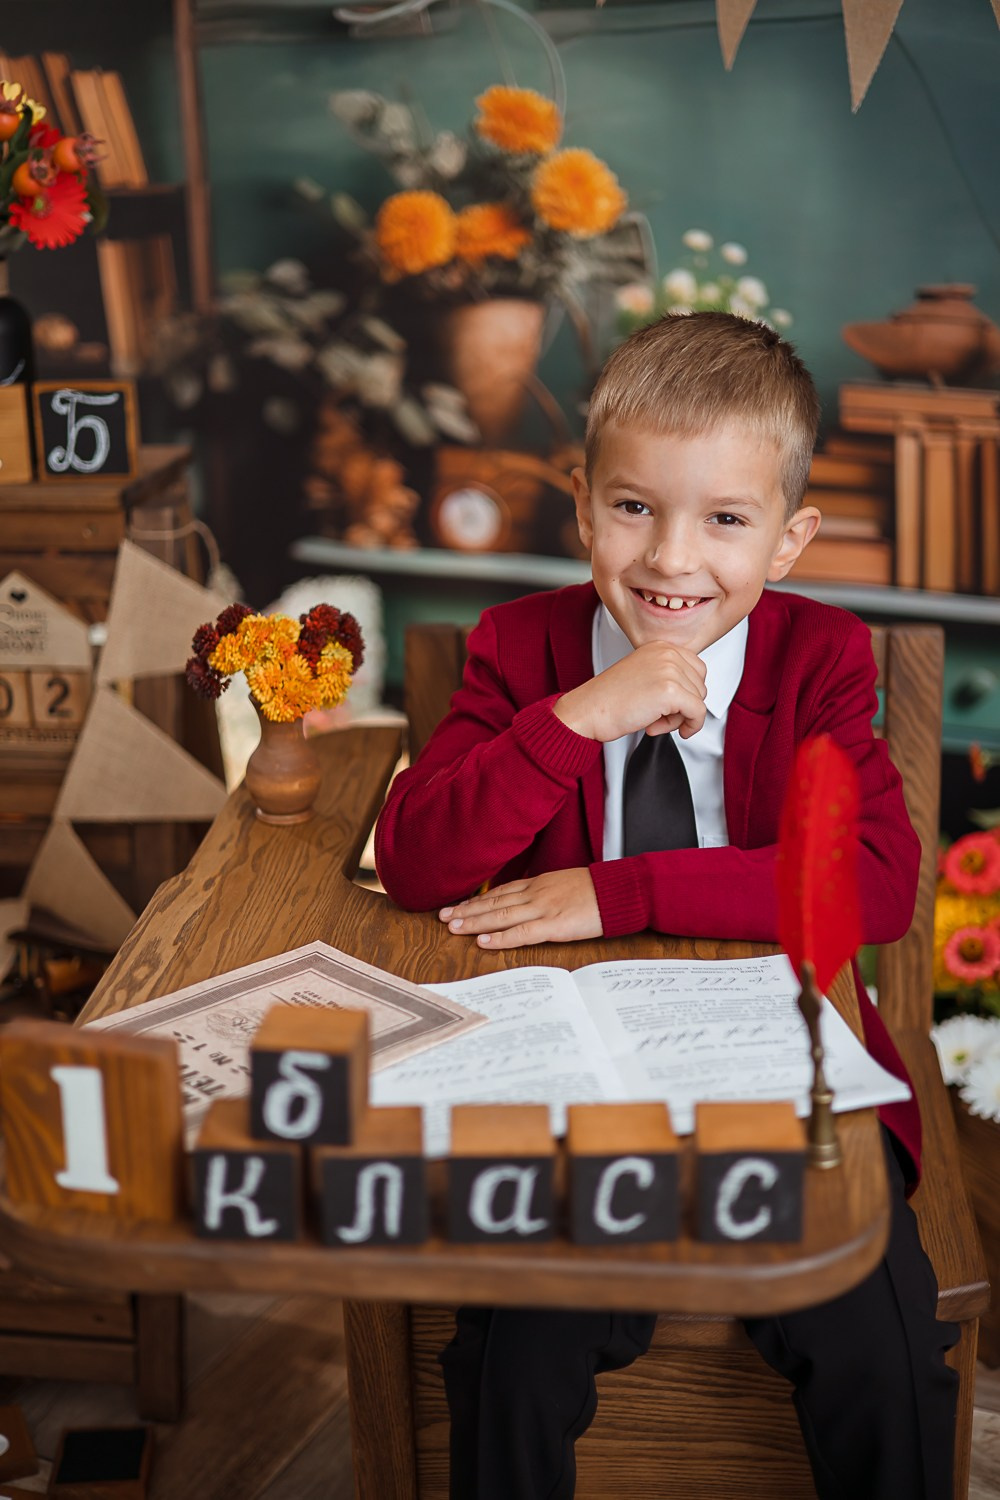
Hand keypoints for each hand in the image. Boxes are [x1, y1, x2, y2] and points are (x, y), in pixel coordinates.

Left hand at [439, 869, 602, 948]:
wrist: (618, 890)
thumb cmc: (596, 890)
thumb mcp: (564, 884)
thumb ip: (544, 892)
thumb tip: (528, 901)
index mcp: (537, 884)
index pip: (499, 893)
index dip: (476, 900)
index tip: (457, 906)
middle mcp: (535, 894)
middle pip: (494, 903)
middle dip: (466, 910)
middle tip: (442, 917)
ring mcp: (543, 908)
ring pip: (501, 916)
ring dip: (475, 922)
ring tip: (453, 928)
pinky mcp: (554, 924)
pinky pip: (522, 932)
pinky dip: (501, 938)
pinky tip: (483, 942)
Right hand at [554, 642, 707, 741]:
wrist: (587, 710)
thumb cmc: (608, 698)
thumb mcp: (642, 674)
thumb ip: (667, 674)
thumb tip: (692, 691)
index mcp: (660, 646)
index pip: (697, 668)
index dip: (686, 691)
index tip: (671, 703)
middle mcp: (666, 653)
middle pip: (700, 685)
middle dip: (682, 705)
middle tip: (657, 713)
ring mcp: (669, 670)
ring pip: (699, 701)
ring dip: (678, 717)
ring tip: (652, 718)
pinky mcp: (670, 691)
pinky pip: (698, 714)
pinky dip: (688, 727)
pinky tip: (659, 727)